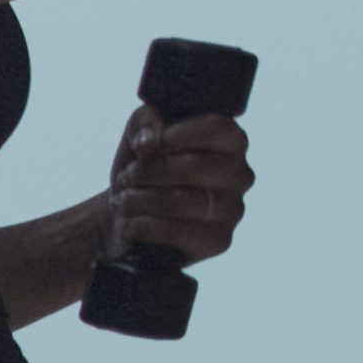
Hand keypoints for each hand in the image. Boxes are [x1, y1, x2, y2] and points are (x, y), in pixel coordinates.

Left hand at [109, 100, 254, 269]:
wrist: (126, 214)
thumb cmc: (142, 167)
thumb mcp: (139, 132)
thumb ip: (146, 121)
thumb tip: (151, 140)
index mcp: (230, 142)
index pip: (218, 128)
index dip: (178, 134)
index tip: (150, 144)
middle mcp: (239, 175)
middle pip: (193, 166)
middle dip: (147, 172)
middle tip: (127, 177)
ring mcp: (232, 210)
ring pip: (180, 200)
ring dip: (139, 200)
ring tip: (123, 201)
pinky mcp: (218, 241)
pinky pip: (176, 232)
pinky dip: (142, 226)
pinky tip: (130, 224)